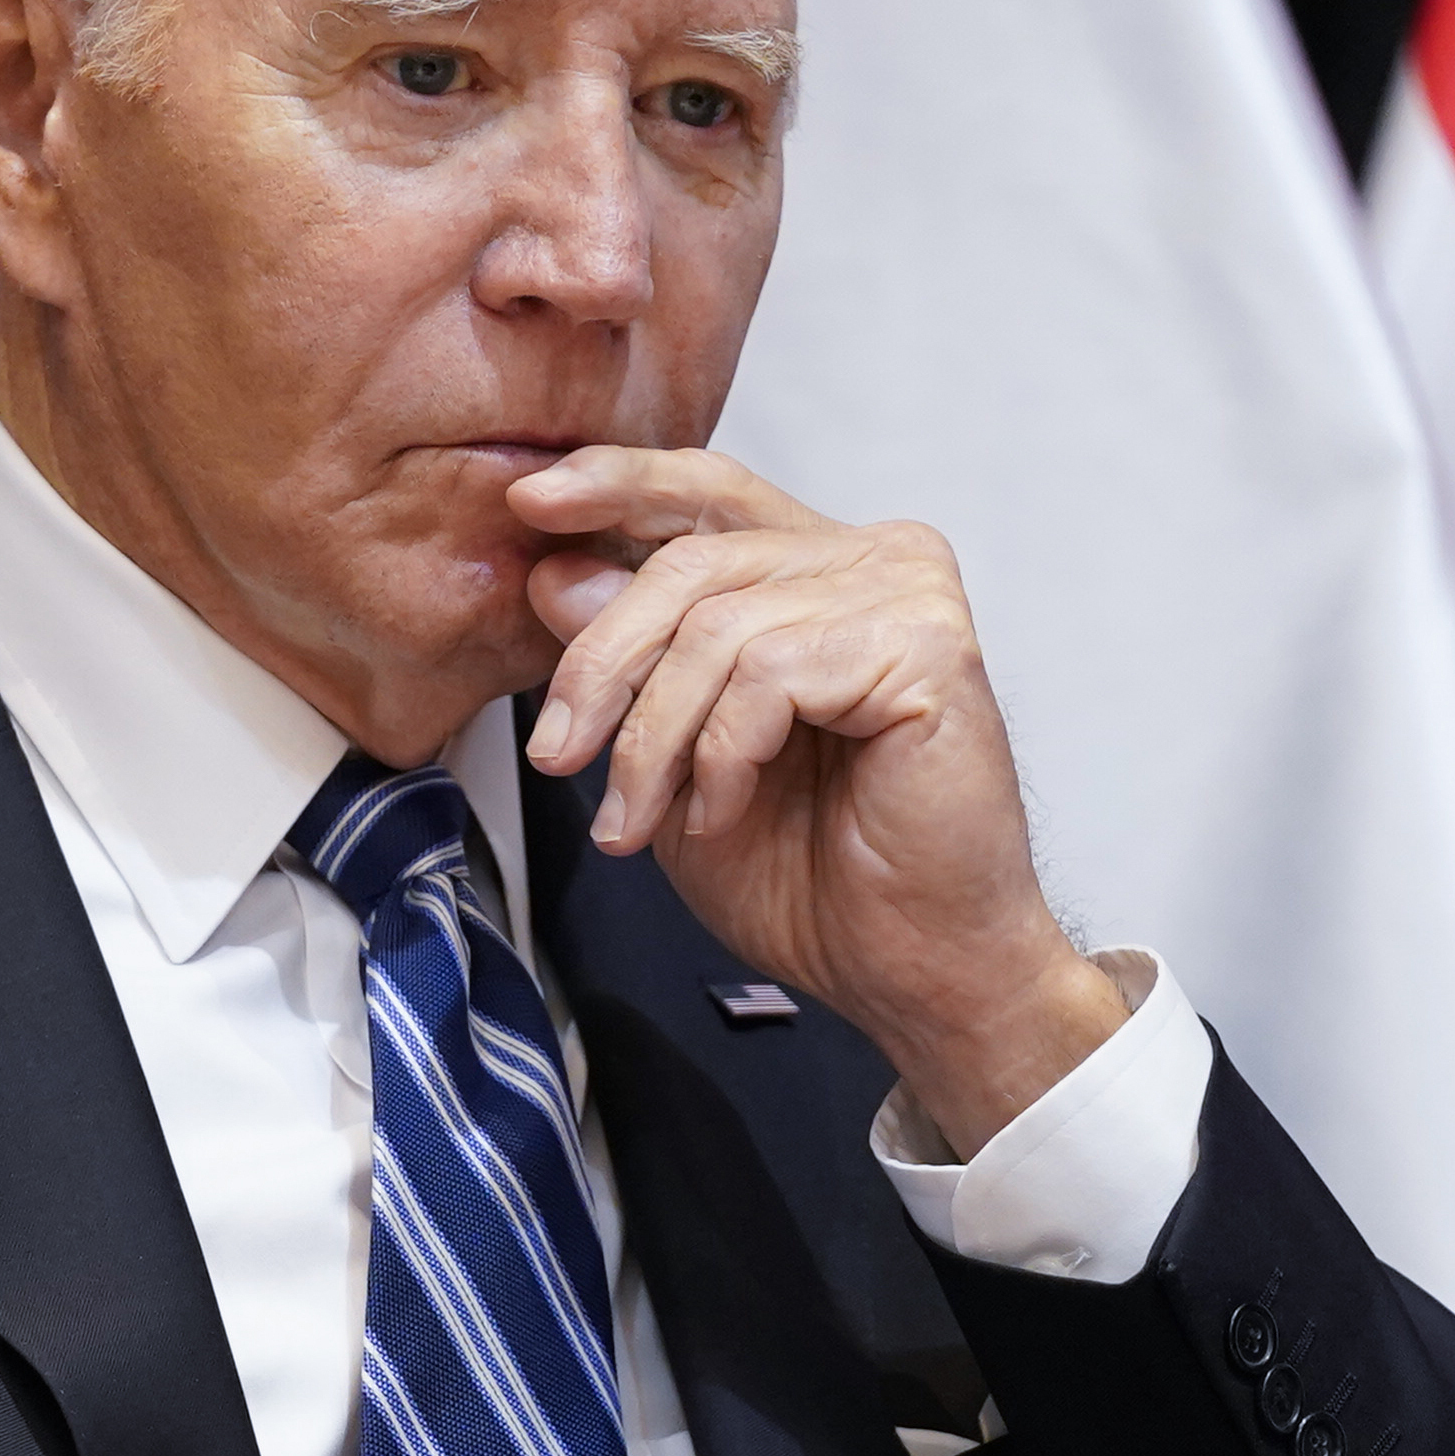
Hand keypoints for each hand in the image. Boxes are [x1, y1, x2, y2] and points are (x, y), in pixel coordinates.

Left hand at [512, 448, 1129, 1153]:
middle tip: (556, 753)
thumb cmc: (813, 876)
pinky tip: (721, 812)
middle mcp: (872, 560)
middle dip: (600, 665)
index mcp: (818, 570)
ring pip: (717, 625)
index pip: (707, 492)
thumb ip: (629, 661)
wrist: (905, 969)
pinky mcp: (928, 646)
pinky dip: (721, 757)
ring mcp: (906, 596)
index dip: (616, 486)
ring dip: (653, 738)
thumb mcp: (676, 757)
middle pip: (690, 562)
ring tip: (638, 820)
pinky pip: (769, 673)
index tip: (527, 503)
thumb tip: (554, 572)